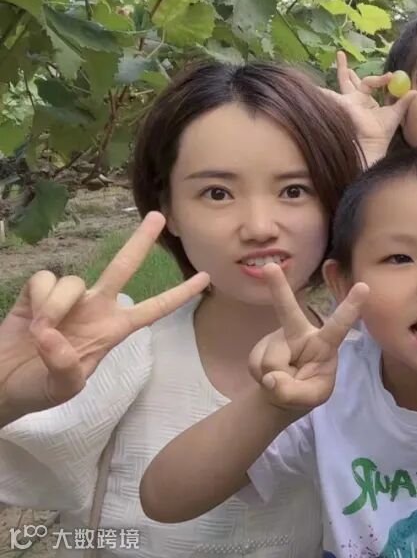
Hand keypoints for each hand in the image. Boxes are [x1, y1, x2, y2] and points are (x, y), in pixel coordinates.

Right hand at [0, 212, 209, 418]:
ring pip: (74, 280)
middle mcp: (96, 308)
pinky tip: (31, 319)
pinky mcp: (38, 293)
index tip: (206, 279)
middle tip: (157, 216)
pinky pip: (45, 280)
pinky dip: (39, 299)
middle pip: (123, 268)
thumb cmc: (38, 390)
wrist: (1, 383)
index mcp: (113, 331)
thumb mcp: (62, 388)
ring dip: (57, 306)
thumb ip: (66, 367)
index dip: (179, 295)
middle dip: (140, 242)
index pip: (154, 309)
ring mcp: (68, 299)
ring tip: (42, 332)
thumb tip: (55, 337)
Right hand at [249, 263, 367, 411]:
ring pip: (272, 360)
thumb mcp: (312, 398)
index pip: (340, 324)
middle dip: (278, 288)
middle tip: (269, 267)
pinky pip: (257, 365)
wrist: (282, 394)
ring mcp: (278, 338)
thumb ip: (295, 393)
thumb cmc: (308, 389)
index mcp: (325, 343)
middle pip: (288, 310)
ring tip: (283, 381)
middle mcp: (300, 333)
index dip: (351, 306)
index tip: (365, 286)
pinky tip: (270, 376)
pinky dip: (262, 377)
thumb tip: (271, 378)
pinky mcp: (260, 347)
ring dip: (274, 377)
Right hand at [321, 51, 416, 163]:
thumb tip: (415, 91)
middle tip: (341, 53)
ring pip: (343, 82)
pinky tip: (317, 84)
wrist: (374, 142)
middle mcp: (355, 100)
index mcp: (367, 102)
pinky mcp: (344, 102)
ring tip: (338, 53)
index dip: (380, 78)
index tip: (390, 76)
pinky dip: (325, 90)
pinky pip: (334, 93)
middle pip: (349, 80)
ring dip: (341, 69)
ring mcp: (348, 100)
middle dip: (345, 69)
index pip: (370, 83)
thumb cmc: (383, 132)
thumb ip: (404, 101)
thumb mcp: (396, 113)